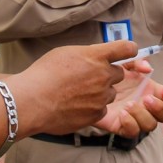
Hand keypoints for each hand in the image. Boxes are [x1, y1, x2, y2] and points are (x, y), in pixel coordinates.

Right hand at [8, 41, 132, 136]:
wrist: (32, 101)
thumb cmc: (43, 74)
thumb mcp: (65, 53)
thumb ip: (87, 54)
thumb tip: (96, 57)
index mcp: (96, 56)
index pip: (127, 48)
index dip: (130, 50)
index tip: (128, 52)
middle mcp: (103, 75)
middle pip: (119, 74)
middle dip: (107, 75)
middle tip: (89, 78)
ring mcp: (101, 96)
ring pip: (110, 93)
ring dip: (100, 93)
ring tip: (78, 94)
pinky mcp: (96, 114)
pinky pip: (102, 109)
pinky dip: (93, 108)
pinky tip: (76, 106)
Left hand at [94, 61, 162, 137]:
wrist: (89, 86)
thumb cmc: (111, 75)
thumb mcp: (124, 64)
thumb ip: (136, 62)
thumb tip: (148, 68)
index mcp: (151, 91)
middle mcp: (147, 107)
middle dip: (160, 108)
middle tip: (146, 99)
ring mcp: (136, 118)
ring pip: (150, 125)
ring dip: (142, 115)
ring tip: (128, 104)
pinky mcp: (122, 126)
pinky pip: (133, 132)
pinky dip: (130, 124)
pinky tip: (122, 113)